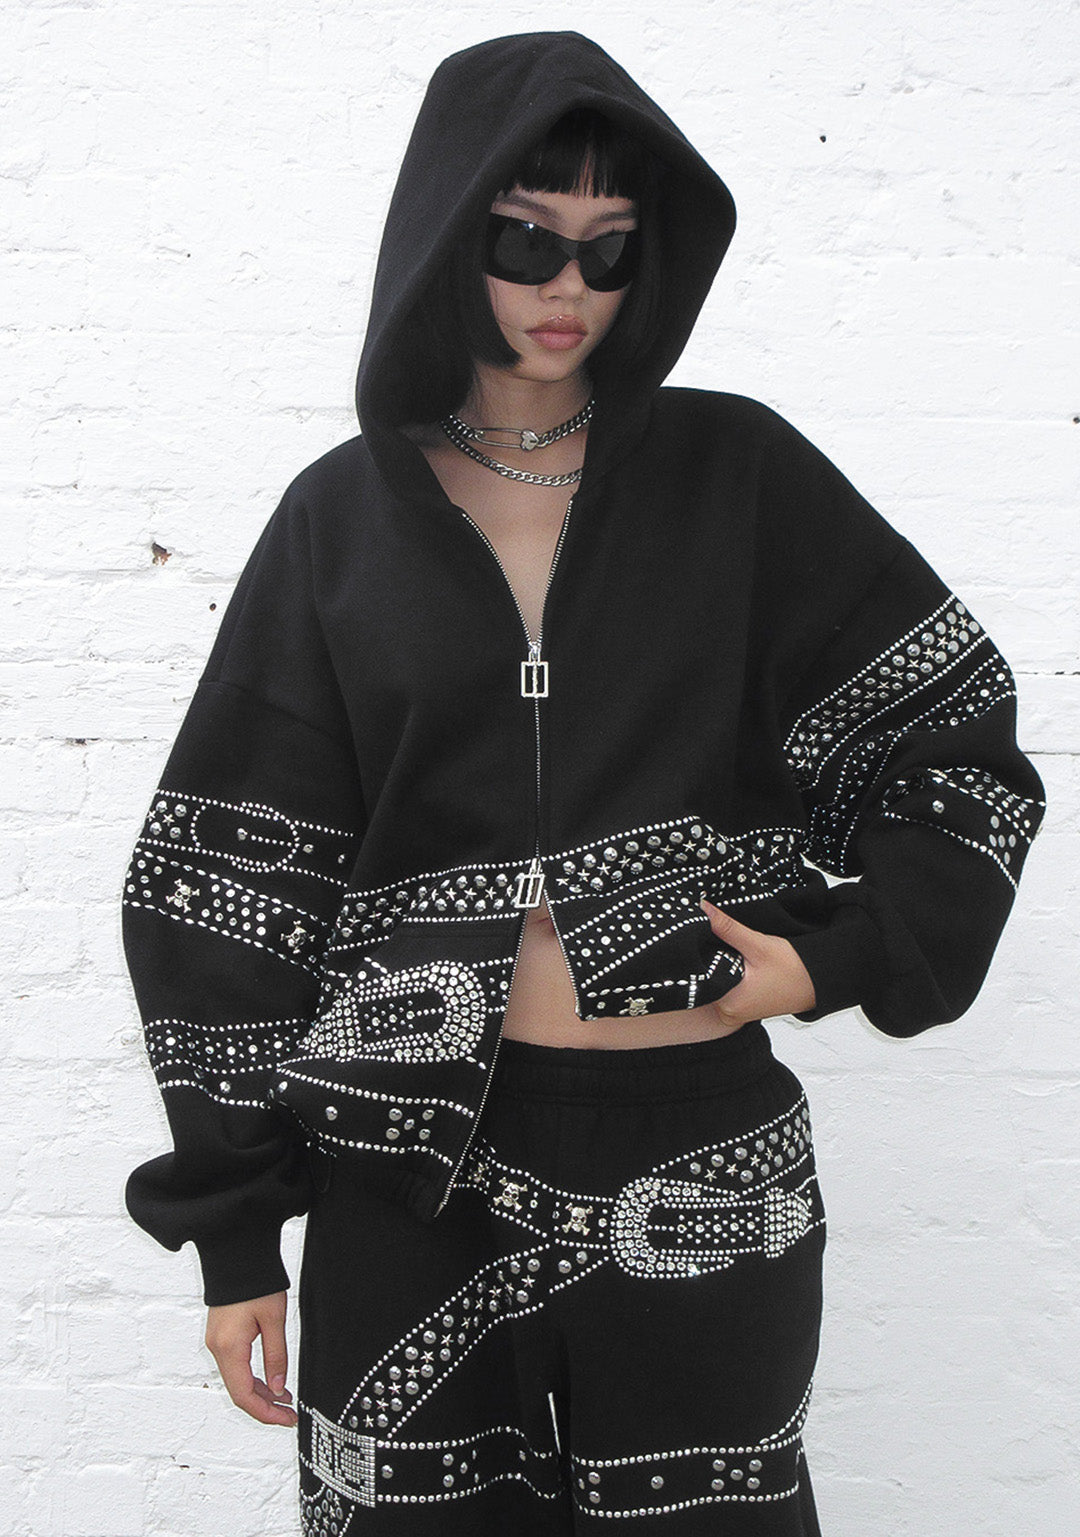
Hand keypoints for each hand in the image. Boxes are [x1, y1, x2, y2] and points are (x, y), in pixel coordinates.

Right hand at [204, 1290, 296, 1426]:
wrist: (237, 1256)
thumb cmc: (256, 1283)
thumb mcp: (274, 1319)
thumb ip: (276, 1356)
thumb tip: (279, 1388)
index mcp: (230, 1348)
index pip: (244, 1396)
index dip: (265, 1413)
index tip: (285, 1420)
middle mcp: (218, 1349)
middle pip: (239, 1392)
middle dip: (265, 1407)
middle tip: (289, 1414)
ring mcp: (217, 1343)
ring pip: (238, 1381)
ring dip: (260, 1394)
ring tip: (285, 1400)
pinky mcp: (221, 1337)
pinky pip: (236, 1367)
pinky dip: (253, 1379)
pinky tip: (271, 1382)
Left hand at [702, 901, 815, 1026]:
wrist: (819, 981)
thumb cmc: (793, 968)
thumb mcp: (757, 945)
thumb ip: (728, 928)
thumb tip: (704, 910)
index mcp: (728, 1004)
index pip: (698, 977)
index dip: (697, 954)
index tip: (697, 937)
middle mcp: (729, 1013)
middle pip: (706, 979)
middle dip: (709, 959)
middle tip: (714, 939)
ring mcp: (736, 1012)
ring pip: (716, 982)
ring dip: (719, 965)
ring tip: (727, 949)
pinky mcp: (743, 1006)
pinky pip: (726, 987)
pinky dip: (728, 973)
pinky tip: (735, 960)